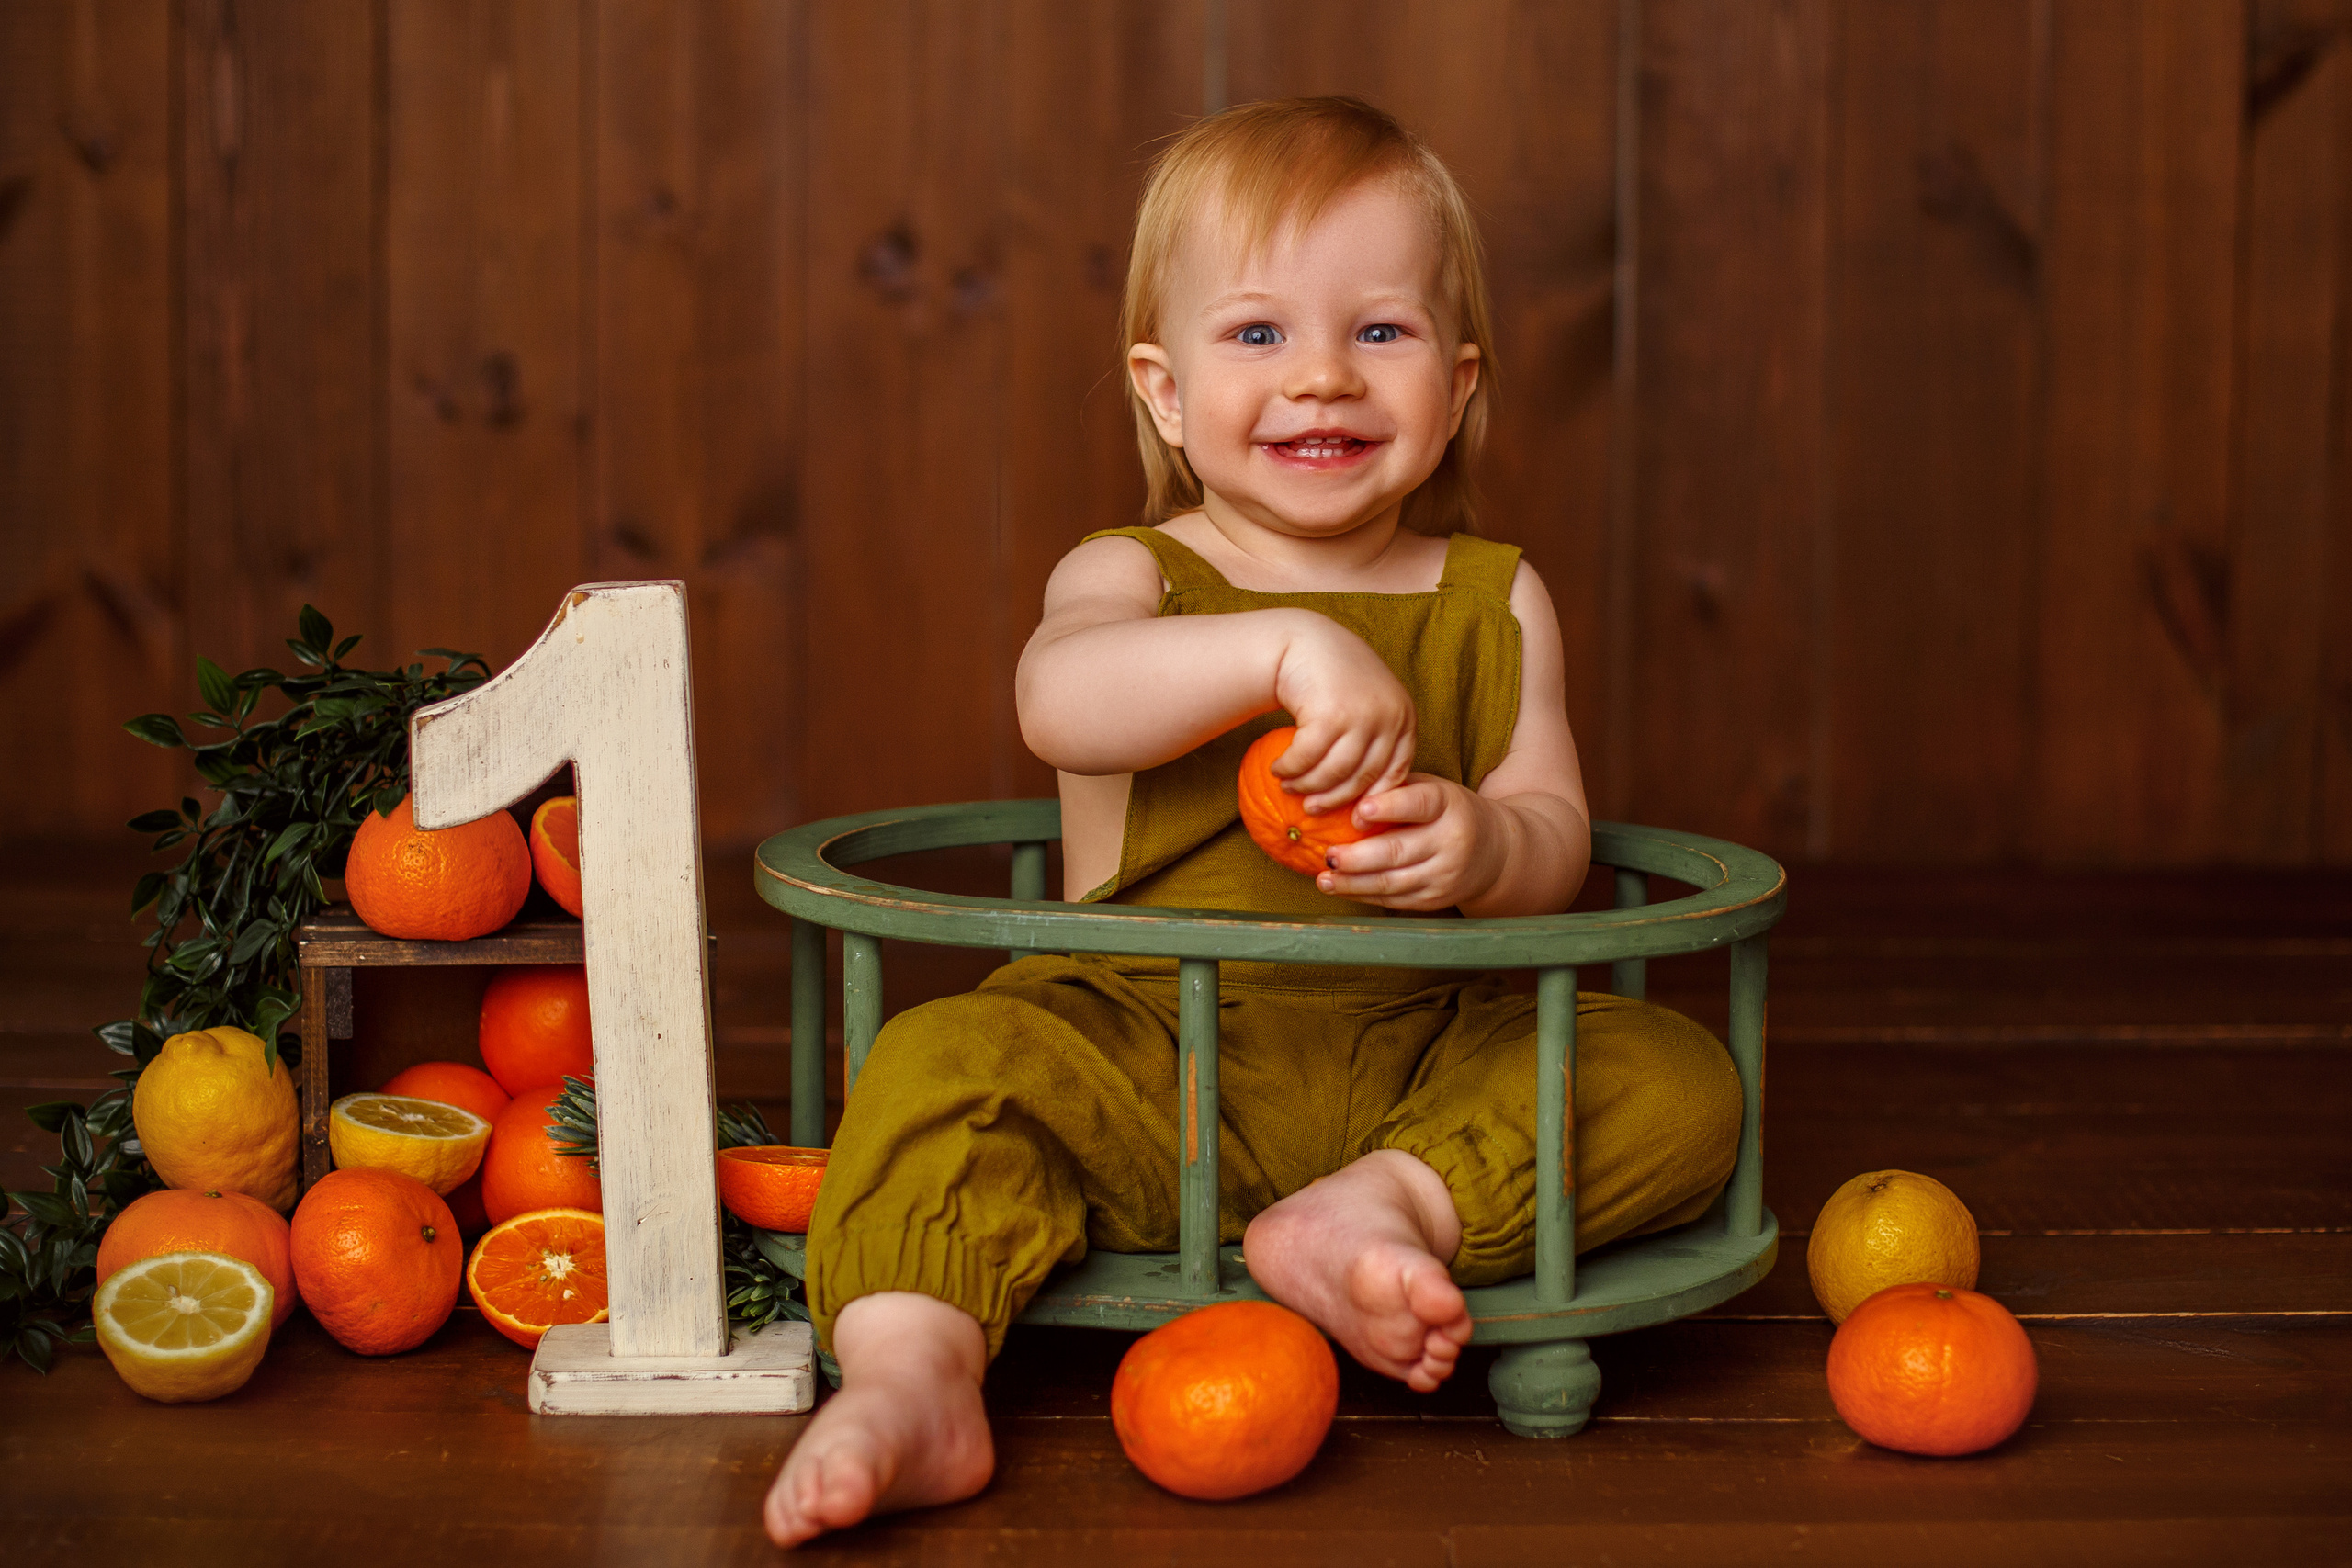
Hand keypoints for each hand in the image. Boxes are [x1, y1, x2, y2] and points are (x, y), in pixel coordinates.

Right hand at [1269, 617, 1417, 814]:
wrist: (1305, 641)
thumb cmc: (1336, 679)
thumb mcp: (1370, 707)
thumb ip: (1375, 742)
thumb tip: (1367, 801)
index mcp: (1404, 719)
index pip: (1394, 774)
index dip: (1373, 801)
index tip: (1353, 819)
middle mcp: (1390, 717)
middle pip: (1363, 779)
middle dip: (1334, 800)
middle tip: (1311, 809)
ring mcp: (1362, 715)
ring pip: (1334, 773)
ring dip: (1306, 785)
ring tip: (1289, 787)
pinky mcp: (1330, 714)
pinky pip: (1307, 757)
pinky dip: (1290, 768)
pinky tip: (1279, 769)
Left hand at [1315, 774, 1506, 910]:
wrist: (1494, 850)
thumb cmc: (1447, 811)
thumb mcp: (1432, 789)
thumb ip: (1395, 788)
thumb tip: (1341, 793)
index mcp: (1448, 805)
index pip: (1419, 804)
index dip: (1389, 807)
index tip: (1359, 811)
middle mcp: (1450, 841)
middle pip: (1397, 852)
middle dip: (1357, 857)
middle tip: (1328, 855)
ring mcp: (1444, 875)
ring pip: (1391, 882)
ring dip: (1353, 883)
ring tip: (1325, 878)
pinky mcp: (1435, 899)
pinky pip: (1394, 900)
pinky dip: (1363, 896)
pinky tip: (1340, 888)